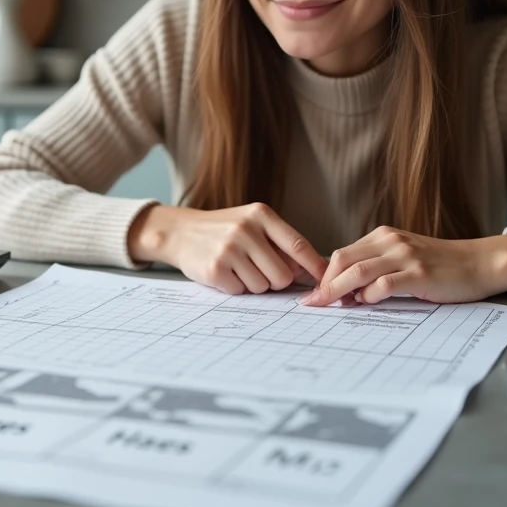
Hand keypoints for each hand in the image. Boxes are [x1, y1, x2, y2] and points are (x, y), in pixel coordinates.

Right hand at [128, 203, 327, 294]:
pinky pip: (240, 292)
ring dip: (253, 284)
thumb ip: (280, 244)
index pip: (299, 246)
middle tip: (258, 269)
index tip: (326, 281)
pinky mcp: (215, 269)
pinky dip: (235, 288)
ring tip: (237, 267)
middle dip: (275, 280)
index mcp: (261, 215)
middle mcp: (246, 230)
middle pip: (283, 275)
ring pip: (262, 287)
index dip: (315, 267)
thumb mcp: (251, 224)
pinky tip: (224, 273)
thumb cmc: (223, 230)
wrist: (179, 231)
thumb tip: (314, 271)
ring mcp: (229, 249)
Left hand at [300, 226, 506, 305]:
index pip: (341, 254)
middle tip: (315, 304)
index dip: (324, 276)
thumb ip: (376, 268)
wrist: (480, 263)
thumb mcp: (403, 258)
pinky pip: (384, 283)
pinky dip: (369, 296)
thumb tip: (346, 291)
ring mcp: (405, 256)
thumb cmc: (440, 266)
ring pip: (358, 271)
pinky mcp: (419, 273)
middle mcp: (390, 241)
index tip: (314, 296)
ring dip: (339, 291)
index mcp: (383, 236)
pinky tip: (367, 303)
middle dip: (325, 283)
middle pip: (343, 260)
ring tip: (331, 306)